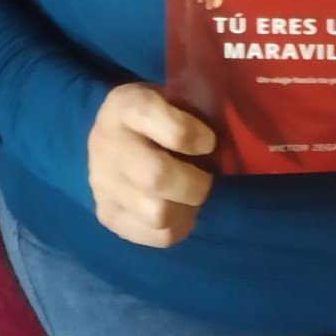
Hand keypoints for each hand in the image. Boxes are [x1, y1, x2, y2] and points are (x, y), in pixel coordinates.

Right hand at [88, 83, 215, 247]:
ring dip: (187, 208)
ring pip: (158, 214)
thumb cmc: (153, 118)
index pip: (149, 114)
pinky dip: (179, 225)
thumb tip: (232, 134)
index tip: (208, 141)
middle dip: (195, 183)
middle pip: (155, 176)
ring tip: (190, 194)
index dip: (187, 132)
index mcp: (123, 106)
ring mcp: (103, 185)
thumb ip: (193, 111)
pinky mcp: (108, 216)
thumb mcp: (168, 99)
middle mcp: (107, 145)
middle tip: (205, 176)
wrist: (108, 140)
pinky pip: (158, 236)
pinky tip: (179, 208)